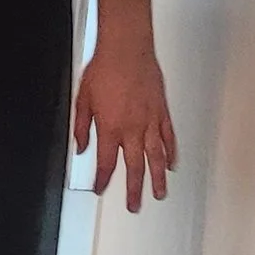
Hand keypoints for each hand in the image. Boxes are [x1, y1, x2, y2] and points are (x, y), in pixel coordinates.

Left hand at [75, 32, 175, 211]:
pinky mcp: (162, 111)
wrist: (127, 48)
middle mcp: (132, 129)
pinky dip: (171, 153)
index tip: (100, 190)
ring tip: (159, 194)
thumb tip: (82, 147)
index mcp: (110, 128)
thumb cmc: (104, 69)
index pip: (106, 163)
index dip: (103, 180)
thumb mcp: (82, 100)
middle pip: (134, 167)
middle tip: (135, 206)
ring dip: (158, 178)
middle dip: (134, 190)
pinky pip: (169, 138)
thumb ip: (82, 128)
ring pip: (156, 157)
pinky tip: (172, 165)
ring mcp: (150, 121)